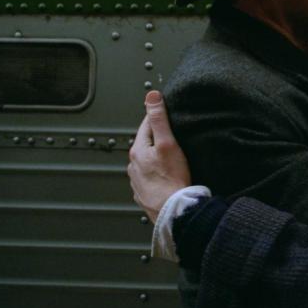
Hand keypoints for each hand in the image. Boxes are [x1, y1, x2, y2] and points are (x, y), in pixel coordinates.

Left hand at [127, 90, 191, 224]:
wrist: (174, 212)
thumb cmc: (172, 179)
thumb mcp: (168, 143)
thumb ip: (159, 119)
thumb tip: (152, 96)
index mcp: (137, 150)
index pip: (146, 126)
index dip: (158, 119)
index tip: (167, 114)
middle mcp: (133, 166)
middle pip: (145, 145)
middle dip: (157, 139)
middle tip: (173, 136)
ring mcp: (137, 182)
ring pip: (146, 163)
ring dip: (155, 159)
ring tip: (170, 158)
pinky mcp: (144, 195)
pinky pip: (149, 179)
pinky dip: (156, 175)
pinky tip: (167, 177)